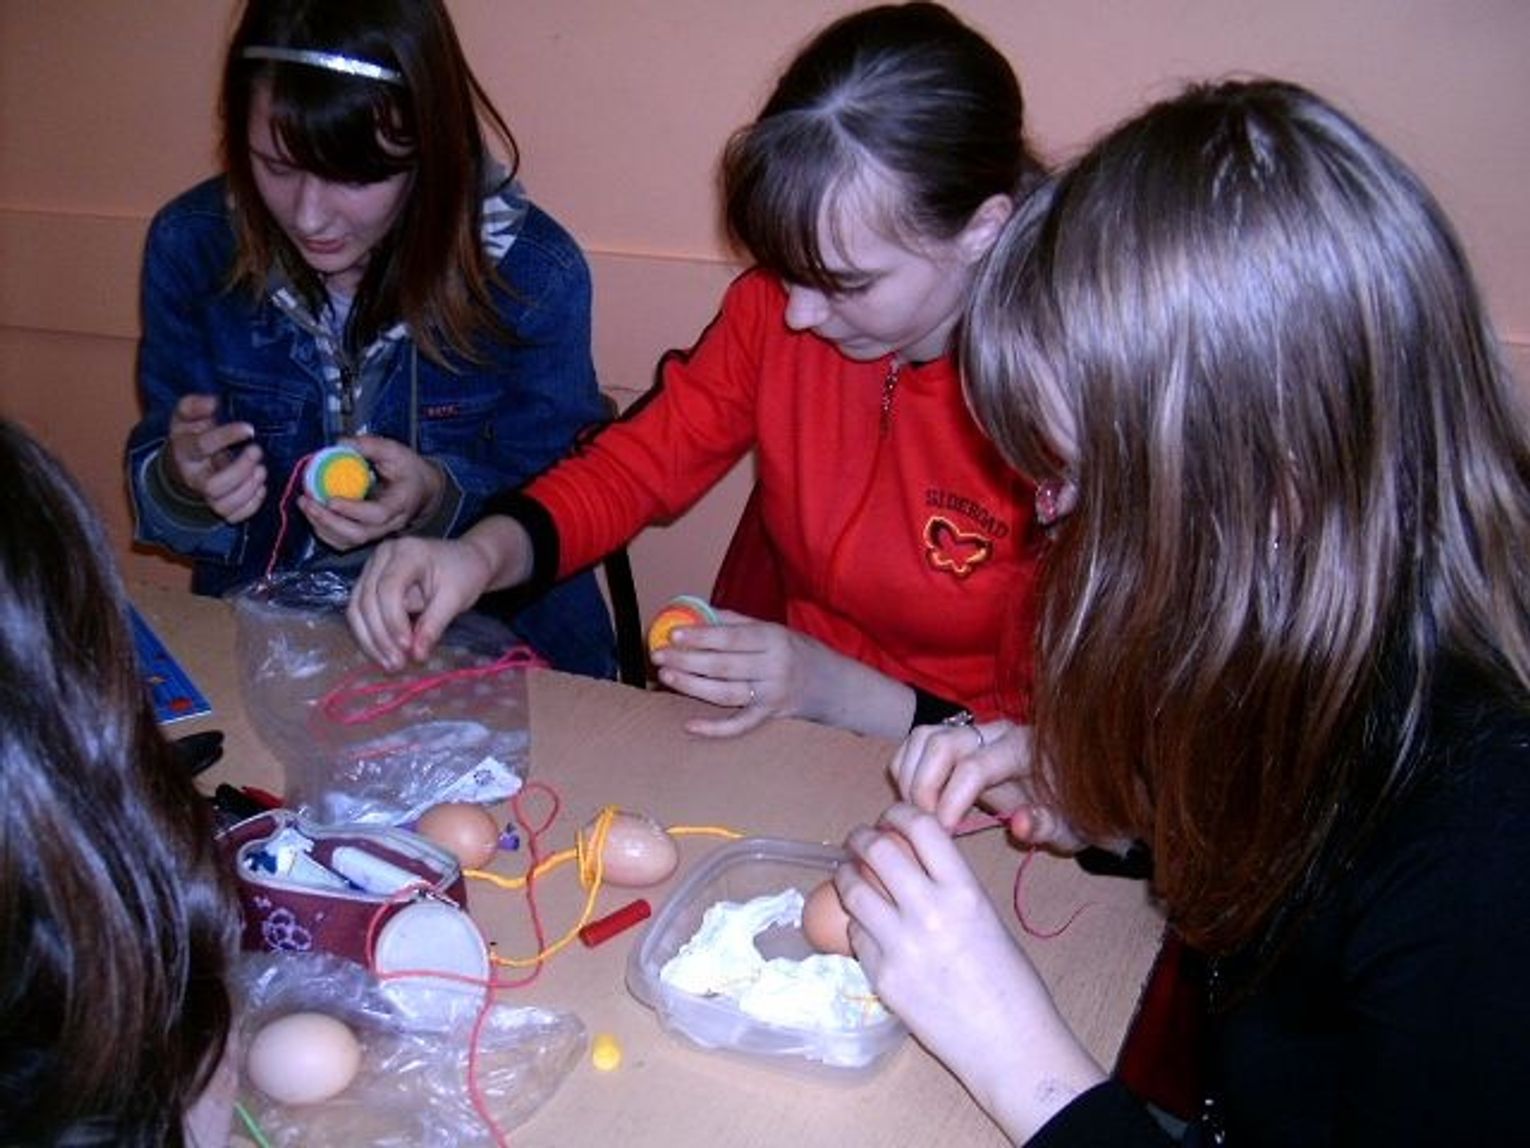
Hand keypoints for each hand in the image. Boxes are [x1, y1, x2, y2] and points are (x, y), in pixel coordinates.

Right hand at [164, 394, 265, 522]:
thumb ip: (196, 405)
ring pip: (223, 505)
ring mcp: (205, 496)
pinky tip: (261, 487)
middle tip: (257, 451)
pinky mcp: (219, 509)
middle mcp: (193, 477)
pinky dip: (251, 505)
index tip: (249, 429)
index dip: (226, 437)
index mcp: (185, 451)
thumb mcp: (187, 416)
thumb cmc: (192, 435)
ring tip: (262, 470)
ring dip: (248, 489)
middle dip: (240, 470)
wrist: (183, 463)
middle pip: (213, 485)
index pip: (202, 446)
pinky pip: (234, 517)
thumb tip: (213, 401)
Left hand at [299, 435, 443, 550]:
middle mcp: (391, 523)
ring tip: (305, 505)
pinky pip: (343, 542)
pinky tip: (312, 514)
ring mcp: (378, 532)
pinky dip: (324, 532)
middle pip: (359, 534)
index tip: (331, 499)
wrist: (421, 490)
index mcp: (401, 502)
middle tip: (308, 501)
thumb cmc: (408, 470)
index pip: (379, 514)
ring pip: (349, 542)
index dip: (353, 510)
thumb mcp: (395, 451)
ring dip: (322, 526)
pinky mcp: (367, 535)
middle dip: (329, 520)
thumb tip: (340, 443)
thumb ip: (370, 445)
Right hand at [347, 530, 500, 668]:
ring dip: (370, 641)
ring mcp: (372, 568)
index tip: (407, 647)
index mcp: (407, 551)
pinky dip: (370, 636)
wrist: (466, 560)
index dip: (394, 620)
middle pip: (366, 600)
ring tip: (389, 665)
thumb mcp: (456, 598)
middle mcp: (382, 556)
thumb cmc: (463, 574)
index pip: (389, 588)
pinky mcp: (369, 584)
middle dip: (380, 636)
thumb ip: (435, 624)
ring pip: (356, 609)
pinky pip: (360, 613)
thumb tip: (416, 655)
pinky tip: (383, 655)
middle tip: (397, 665)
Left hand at [650, 609, 910, 737]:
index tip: (673, 634)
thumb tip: (696, 613)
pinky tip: (690, 725)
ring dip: (692, 686)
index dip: (700, 636)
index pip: (731, 637)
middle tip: (658, 655)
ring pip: (726, 693)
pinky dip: (714, 728)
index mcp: (774, 639)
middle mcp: (774, 667)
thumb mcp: (774, 630)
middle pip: (723, 665)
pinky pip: (740, 725)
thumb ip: (736, 622)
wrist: (836, 686)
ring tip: (666, 677)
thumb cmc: (798, 653)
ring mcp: (773, 695)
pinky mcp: (771, 718)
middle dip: (687, 660)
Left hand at [836, 804, 1103, 1141]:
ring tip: (850, 875)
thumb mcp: (987, 917)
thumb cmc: (1011, 984)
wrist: (1009, 1045)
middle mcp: (928, 911)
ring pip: (853, 890)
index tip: (891, 816)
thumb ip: (949, 887)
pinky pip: (856, 936)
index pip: (921, 827)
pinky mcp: (882, 977)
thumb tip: (912, 863)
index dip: (899, 813)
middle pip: (877, 850)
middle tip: (858, 840)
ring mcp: (900, 945)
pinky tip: (867, 926)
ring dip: (847, 876)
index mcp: (964, 891)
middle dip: (860, 837)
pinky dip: (858, 924)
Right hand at [889, 720, 1086, 850]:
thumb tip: (1021, 822)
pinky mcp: (958, 738)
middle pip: (942, 743)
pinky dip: (906, 768)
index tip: (944, 831)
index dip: (952, 799)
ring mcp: (974, 731)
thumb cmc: (1069, 812)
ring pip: (924, 736)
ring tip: (917, 813)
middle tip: (925, 823)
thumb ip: (1046, 825)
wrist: (1074, 790)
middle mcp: (996, 732)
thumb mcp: (1068, 828)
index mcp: (1024, 750)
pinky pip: (919, 741)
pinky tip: (916, 801)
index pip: (975, 766)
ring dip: (910, 775)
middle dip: (923, 785)